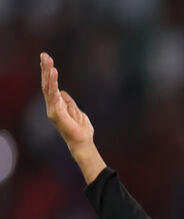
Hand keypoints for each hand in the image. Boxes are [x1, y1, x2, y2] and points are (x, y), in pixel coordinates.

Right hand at [40, 52, 105, 183]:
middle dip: (45, 69)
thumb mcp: (77, 112)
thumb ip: (69, 103)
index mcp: (57, 104)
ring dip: (47, 73)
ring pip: (48, 87)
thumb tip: (63, 92)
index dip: (48, 73)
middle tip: (44, 55)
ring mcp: (52, 109)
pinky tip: (53, 72)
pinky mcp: (55, 112)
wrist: (83, 142)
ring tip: (47, 61)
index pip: (51, 86)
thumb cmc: (81, 130)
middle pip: (47, 84)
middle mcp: (52, 105)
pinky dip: (52, 83)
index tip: (47, 60)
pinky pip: (52, 94)